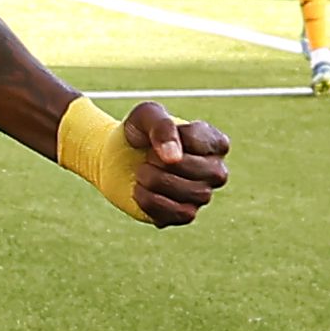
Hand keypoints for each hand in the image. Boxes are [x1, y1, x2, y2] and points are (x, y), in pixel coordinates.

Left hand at [122, 103, 229, 228]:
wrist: (114, 157)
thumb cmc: (139, 131)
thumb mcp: (147, 116)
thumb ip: (162, 127)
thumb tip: (174, 158)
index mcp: (214, 143)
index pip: (205, 143)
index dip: (174, 139)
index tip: (158, 134)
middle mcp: (215, 171)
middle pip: (210, 172)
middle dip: (167, 164)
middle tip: (146, 158)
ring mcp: (201, 194)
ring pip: (196, 194)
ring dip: (158, 182)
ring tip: (140, 173)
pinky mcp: (183, 214)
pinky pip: (181, 214)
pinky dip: (153, 202)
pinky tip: (138, 190)